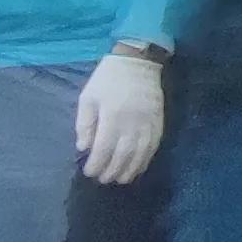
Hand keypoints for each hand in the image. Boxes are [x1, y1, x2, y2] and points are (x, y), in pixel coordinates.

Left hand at [73, 51, 166, 184]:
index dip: (96, 164)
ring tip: (120, 179)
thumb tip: (84, 147)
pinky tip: (137, 168)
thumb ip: (85, 123)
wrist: (138, 62)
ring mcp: (147, 123)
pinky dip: (145, 161)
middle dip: (111, 171)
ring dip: (129, 170)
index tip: (88, 172)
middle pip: (122, 154)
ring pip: (139, 154)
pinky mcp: (158, 122)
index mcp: (112, 115)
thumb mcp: (88, 97)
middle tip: (103, 179)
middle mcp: (131, 122)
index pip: (103, 147)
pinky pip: (153, 146)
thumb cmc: (108, 79)